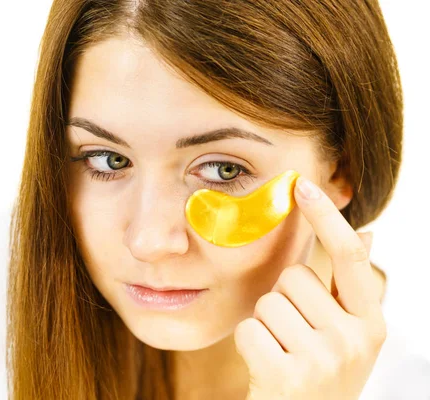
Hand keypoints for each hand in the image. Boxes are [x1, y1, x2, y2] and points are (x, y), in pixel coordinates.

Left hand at [234, 176, 386, 399]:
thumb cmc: (318, 376)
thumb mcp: (346, 335)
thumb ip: (350, 289)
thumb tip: (367, 233)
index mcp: (372, 323)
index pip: (348, 257)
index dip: (326, 218)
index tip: (303, 184)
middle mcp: (356, 339)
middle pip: (293, 276)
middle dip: (283, 300)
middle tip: (293, 338)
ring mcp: (324, 358)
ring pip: (267, 301)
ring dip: (265, 324)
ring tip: (282, 354)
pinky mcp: (287, 375)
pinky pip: (248, 328)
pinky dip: (248, 345)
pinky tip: (266, 368)